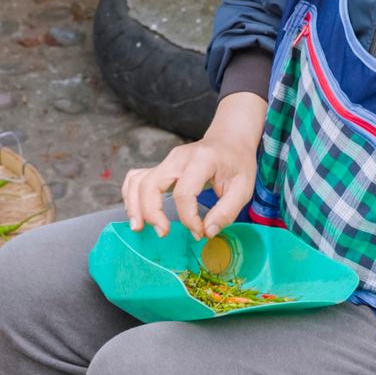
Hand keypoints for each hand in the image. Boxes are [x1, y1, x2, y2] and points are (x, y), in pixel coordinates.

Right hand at [123, 136, 257, 240]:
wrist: (229, 141)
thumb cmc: (237, 163)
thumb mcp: (243, 188)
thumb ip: (226, 212)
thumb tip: (207, 233)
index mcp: (201, 160)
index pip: (184, 192)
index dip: (188, 218)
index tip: (200, 232)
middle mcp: (178, 158)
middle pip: (151, 184)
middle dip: (152, 212)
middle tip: (162, 233)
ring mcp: (166, 161)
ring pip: (138, 181)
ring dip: (134, 206)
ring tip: (138, 227)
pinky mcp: (161, 167)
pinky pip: (136, 178)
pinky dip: (131, 196)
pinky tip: (136, 213)